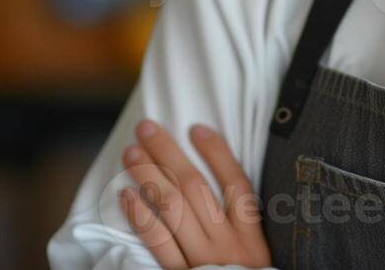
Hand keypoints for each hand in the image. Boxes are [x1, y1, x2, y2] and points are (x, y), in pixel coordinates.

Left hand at [118, 119, 271, 268]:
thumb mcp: (257, 259)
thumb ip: (243, 229)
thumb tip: (224, 191)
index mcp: (252, 236)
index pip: (236, 183)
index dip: (216, 153)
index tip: (196, 128)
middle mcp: (229, 243)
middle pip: (197, 188)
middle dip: (169, 154)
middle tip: (147, 127)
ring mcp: (205, 261)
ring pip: (175, 208)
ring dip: (150, 177)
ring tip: (132, 153)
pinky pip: (160, 243)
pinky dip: (142, 217)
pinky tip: (127, 196)